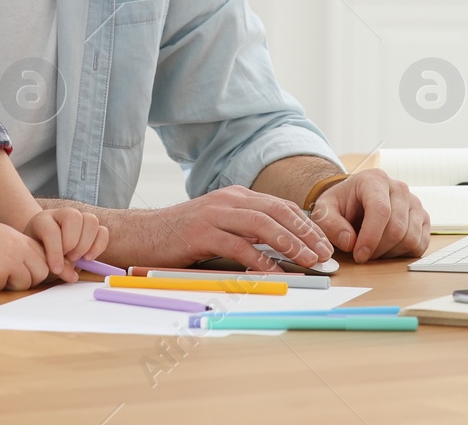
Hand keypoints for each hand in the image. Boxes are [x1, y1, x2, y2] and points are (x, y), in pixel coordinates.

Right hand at [0, 213, 50, 290]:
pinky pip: (2, 289)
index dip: (36, 268)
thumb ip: (12, 249)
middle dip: (28, 280)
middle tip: (6, 278)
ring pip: (27, 283)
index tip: (23, 274)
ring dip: (11, 285)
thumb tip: (22, 270)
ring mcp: (9, 260)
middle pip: (42, 271)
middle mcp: (18, 247)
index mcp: (18, 237)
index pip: (44, 256)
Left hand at [26, 208, 108, 281]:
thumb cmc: (40, 255)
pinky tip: (89, 258)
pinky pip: (103, 231)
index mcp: (43, 220)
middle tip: (69, 258)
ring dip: (87, 243)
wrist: (42, 249)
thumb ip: (56, 267)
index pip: (51, 230)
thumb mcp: (41, 261)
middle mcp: (62, 214)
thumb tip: (73, 276)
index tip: (56, 269)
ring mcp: (79, 218)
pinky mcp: (91, 228)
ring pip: (91, 220)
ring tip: (79, 258)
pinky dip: (99, 245)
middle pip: (74, 217)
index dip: (55, 251)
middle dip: (73, 242)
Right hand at [138, 186, 333, 271]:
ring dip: (289, 242)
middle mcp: (229, 200)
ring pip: (262, 224)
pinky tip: (274, 271)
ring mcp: (215, 214)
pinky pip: (237, 245)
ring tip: (307, 259)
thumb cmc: (183, 235)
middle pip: (277, 212)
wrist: (143, 234)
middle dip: (305, 232)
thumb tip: (283, 249)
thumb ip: (247, 231)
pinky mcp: (202, 232)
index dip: (306, 224)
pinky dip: (259, 258)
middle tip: (323, 253)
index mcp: (237, 196)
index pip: (281, 206)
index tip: (324, 243)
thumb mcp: (220, 225)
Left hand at [307, 169, 429, 262]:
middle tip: (362, 255)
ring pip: (410, 238)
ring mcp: (414, 203)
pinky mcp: (422, 218)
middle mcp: (399, 188)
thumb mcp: (324, 210)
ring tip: (373, 249)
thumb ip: (330, 224)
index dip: (371, 238)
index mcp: (375, 180)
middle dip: (378, 249)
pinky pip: (420, 244)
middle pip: (397, 228)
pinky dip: (403, 253)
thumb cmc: (341, 205)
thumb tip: (350, 241)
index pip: (380, 210)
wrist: (354, 200)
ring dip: (390, 253)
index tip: (359, 255)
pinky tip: (387, 248)